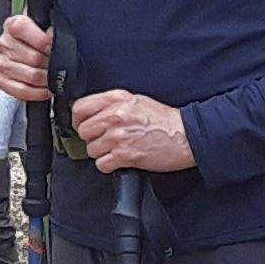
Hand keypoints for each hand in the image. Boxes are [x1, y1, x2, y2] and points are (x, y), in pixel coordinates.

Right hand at [0, 14, 53, 105]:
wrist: (26, 52)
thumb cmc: (37, 40)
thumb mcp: (43, 28)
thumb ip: (49, 31)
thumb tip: (55, 37)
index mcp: (12, 26)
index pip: (21, 29)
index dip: (41, 39)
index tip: (53, 47)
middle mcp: (4, 43)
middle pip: (32, 57)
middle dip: (50, 64)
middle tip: (60, 65)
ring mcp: (1, 63)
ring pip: (31, 76)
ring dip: (47, 79)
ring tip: (55, 78)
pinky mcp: (2, 80)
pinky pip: (22, 90)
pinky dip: (38, 92)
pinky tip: (47, 89)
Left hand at [70, 90, 198, 175]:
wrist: (186, 136)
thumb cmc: (164, 120)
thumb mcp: (136, 100)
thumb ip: (112, 104)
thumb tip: (93, 112)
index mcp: (116, 99)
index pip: (80, 108)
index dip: (78, 119)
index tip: (83, 125)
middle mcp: (115, 116)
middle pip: (83, 131)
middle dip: (92, 138)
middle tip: (104, 140)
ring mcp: (119, 136)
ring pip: (91, 149)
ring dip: (101, 153)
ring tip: (116, 149)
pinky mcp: (125, 155)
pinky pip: (102, 164)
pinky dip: (108, 165)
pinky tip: (120, 159)